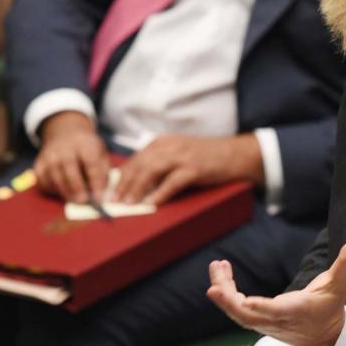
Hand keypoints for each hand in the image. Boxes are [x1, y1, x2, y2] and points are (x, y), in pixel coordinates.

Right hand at [35, 111, 108, 202]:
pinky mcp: (39, 164)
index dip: (96, 182)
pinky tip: (63, 191)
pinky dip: (53, 191)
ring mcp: (49, 156)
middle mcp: (64, 148)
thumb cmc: (87, 149)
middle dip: (78, 190)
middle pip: (70, 171)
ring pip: (55, 179)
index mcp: (85, 144)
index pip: (91, 163)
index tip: (99, 198)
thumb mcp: (101, 155)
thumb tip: (101, 197)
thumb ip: (103, 174)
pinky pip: (43, 182)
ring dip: (66, 193)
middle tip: (84, 202)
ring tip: (76, 200)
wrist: (65, 133)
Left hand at [114, 134, 262, 204]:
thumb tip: (138, 184)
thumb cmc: (206, 157)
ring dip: (137, 188)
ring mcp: (182, 156)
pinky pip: (172, 182)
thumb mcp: (179, 153)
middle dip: (124, 184)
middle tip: (114, 201)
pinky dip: (160, 193)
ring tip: (128, 203)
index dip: (121, 176)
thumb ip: (160, 163)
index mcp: (162, 142)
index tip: (111, 191)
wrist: (234, 153)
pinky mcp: (194, 168)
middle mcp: (169, 146)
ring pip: (151, 171)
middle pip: (139, 165)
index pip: (135, 159)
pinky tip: (152, 203)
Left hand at [207, 238, 345, 345]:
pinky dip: (227, 294)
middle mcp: (277, 320)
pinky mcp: (258, 321)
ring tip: (216, 267)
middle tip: (214, 284)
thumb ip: (345, 263)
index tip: (243, 300)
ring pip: (238, 313)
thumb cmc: (330, 308)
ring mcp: (265, 323)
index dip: (259, 307)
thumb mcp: (339, 285)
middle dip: (229, 301)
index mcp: (296, 311)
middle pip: (248, 316)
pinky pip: (237, 310)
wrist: (324, 337)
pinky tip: (221, 273)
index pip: (275, 311)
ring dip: (224, 292)